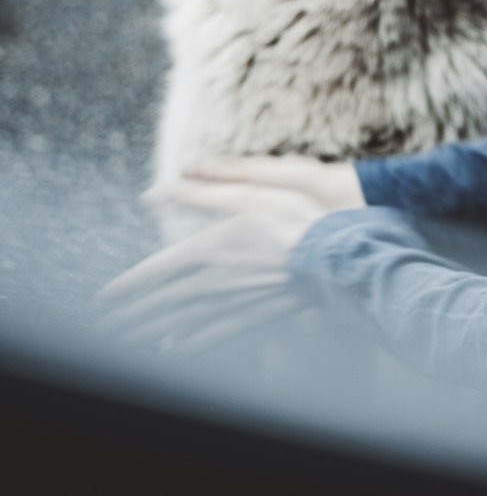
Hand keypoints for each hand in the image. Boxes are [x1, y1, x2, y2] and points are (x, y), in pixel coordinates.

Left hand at [99, 158, 363, 352]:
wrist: (329, 256)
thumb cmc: (289, 218)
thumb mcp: (243, 194)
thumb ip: (199, 193)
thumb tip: (156, 191)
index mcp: (206, 250)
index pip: (154, 272)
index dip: (126, 286)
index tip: (101, 300)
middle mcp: (212, 282)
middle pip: (161, 304)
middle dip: (129, 317)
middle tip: (102, 330)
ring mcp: (232, 302)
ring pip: (180, 323)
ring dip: (149, 333)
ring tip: (125, 342)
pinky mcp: (252, 315)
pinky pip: (212, 335)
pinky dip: (189, 344)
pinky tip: (175, 350)